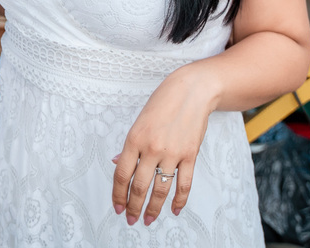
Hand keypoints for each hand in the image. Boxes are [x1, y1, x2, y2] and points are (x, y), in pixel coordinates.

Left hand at [112, 67, 219, 225]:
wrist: (192, 91)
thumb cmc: (163, 102)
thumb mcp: (139, 120)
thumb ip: (130, 145)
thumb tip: (118, 163)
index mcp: (134, 138)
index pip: (122, 173)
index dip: (118, 194)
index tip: (117, 206)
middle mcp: (152, 147)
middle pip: (139, 186)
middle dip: (133, 206)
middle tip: (131, 219)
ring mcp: (172, 153)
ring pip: (161, 189)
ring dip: (153, 208)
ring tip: (148, 219)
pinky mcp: (190, 155)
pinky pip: (184, 183)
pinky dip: (179, 200)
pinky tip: (174, 210)